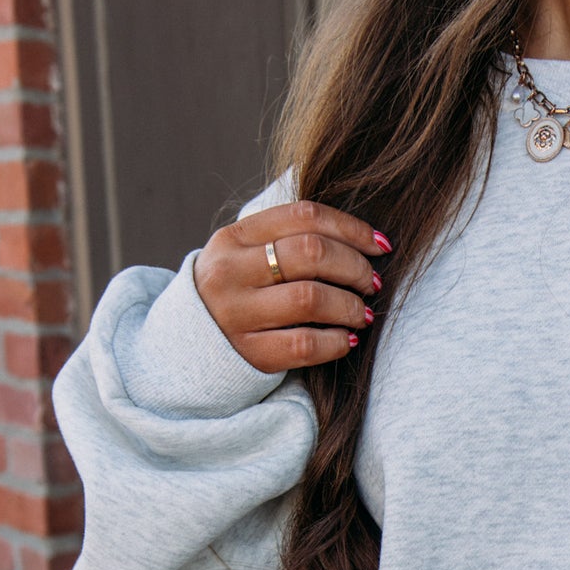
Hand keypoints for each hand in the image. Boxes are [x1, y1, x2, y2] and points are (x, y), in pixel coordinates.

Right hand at [192, 198, 390, 373]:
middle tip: (372, 283)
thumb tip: (365, 241)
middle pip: (311, 253)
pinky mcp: (248, 353)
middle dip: (355, 267)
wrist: (190, 344)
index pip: (305, 216)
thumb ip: (290, 239)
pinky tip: (346, 339)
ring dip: (349, 306)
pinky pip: (305, 345)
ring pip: (310, 299)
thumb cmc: (238, 292)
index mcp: (234, 237)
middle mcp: (230, 271)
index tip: (379, 246)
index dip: (352, 229)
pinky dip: (336, 342)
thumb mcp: (247, 254)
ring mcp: (235, 313)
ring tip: (361, 313)